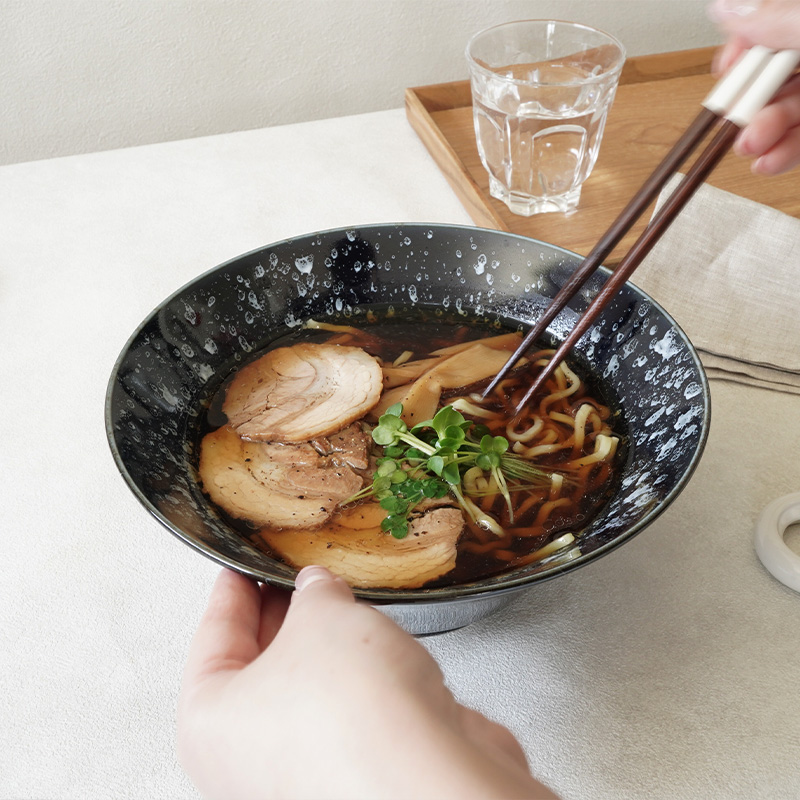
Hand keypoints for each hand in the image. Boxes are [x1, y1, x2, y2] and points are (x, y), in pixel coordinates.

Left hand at [178, 566, 557, 799]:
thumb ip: (313, 593)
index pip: (213, 637)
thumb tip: (318, 589)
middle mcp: (247, 760)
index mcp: (208, 725)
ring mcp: (300, 772)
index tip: (241, 569)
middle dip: (282, 616)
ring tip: (341, 607)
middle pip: (257, 666)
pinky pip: (345, 711)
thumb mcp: (321, 615)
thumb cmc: (353, 719)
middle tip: (294, 580)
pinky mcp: (353, 774)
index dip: (232, 591)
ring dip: (325, 647)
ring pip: (305, 689)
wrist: (424, 775)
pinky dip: (356, 678)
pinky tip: (374, 650)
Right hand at [709, 0, 799, 173]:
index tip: (727, 68)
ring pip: (789, 109)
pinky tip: (769, 162)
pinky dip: (786, 151)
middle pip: (776, 72)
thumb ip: (779, 17)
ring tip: (750, 147)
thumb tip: (726, 8)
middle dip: (751, 99)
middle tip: (736, 116)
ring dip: (764, 132)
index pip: (770, 25)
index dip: (745, 46)